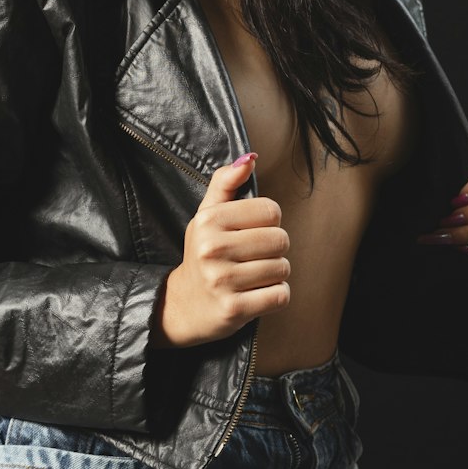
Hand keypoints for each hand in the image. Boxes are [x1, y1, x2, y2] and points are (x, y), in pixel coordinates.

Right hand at [152, 153, 290, 347]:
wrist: (184, 305)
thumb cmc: (203, 254)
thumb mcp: (207, 215)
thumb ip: (225, 183)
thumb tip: (249, 159)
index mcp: (208, 221)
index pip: (270, 211)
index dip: (269, 222)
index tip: (252, 232)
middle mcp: (212, 249)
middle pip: (280, 240)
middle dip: (274, 250)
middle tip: (253, 257)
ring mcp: (222, 281)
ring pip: (282, 268)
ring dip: (275, 274)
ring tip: (252, 276)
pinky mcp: (234, 309)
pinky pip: (280, 295)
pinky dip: (275, 295)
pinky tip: (256, 294)